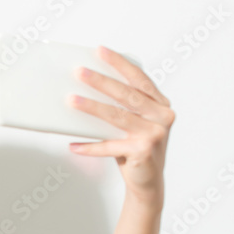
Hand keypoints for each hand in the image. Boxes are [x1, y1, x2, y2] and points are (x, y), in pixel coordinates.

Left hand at [68, 46, 175, 208]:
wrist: (147, 182)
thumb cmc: (135, 148)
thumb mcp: (131, 124)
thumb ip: (121, 108)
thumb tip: (84, 90)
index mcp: (160, 105)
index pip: (139, 79)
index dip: (119, 64)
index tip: (100, 51)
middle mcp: (162, 116)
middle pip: (126, 95)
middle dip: (101, 81)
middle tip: (79, 71)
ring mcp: (155, 134)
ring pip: (117, 117)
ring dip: (91, 108)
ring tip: (71, 100)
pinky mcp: (143, 151)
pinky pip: (111, 146)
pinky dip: (91, 147)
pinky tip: (73, 145)